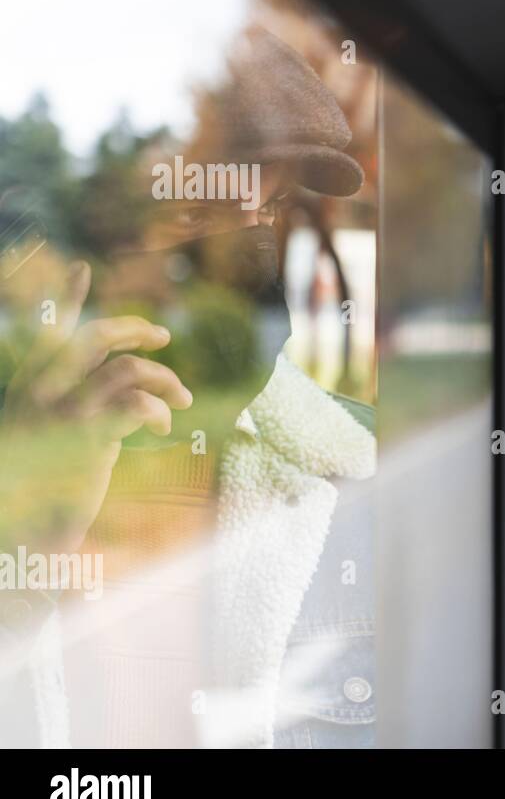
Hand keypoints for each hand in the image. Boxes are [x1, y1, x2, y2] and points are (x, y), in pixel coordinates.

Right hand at [0, 260, 192, 557]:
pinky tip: (164, 427)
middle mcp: (43, 394)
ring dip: (165, 380)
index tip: (82, 267)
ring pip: (128, 370)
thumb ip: (87, 408)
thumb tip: (131, 391)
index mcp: (31, 388)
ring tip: (182, 399)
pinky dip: (160, 411)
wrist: (29, 530)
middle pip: (96, 338)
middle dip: (135, 330)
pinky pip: (138, 405)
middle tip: (165, 337)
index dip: (68, 298)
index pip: (50, 332)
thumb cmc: (49, 489)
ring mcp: (64, 413)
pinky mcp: (89, 437)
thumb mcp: (63, 438)